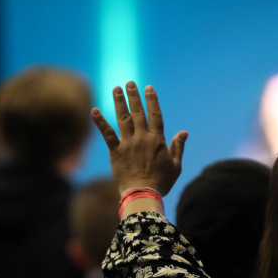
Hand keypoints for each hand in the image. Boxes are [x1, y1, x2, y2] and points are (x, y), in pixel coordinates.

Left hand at [92, 81, 187, 196]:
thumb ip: (178, 147)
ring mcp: (128, 143)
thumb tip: (184, 132)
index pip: (155, 115)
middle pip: (138, 112)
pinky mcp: (116, 151)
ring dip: (119, 102)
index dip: (152, 100)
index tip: (148, 88)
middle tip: (130, 83)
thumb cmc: (161, 183)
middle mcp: (142, 137)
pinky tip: (93, 110)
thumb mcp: (175, 166)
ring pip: (123, 118)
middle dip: (134, 96)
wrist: (142, 194)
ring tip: (116, 89)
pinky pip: (107, 134)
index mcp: (157, 140)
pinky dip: (100, 122)